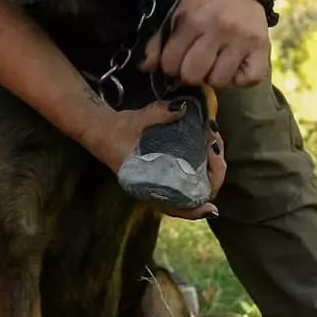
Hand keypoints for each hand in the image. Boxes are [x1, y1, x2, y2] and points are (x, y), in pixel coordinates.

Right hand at [79, 100, 226, 220]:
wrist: (102, 129)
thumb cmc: (116, 131)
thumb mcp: (136, 121)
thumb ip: (159, 114)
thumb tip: (183, 107)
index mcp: (149, 186)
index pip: (178, 208)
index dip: (196, 210)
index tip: (212, 206)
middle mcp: (160, 188)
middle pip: (197, 193)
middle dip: (214, 169)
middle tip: (214, 140)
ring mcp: (167, 179)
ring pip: (198, 182)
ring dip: (211, 163)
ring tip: (212, 136)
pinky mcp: (169, 168)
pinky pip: (193, 173)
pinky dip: (205, 161)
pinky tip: (210, 144)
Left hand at [141, 0, 270, 88]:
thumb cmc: (207, 4)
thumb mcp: (179, 14)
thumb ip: (160, 41)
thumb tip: (145, 67)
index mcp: (193, 20)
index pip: (170, 63)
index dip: (171, 67)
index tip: (179, 60)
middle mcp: (218, 29)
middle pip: (193, 75)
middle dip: (191, 75)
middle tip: (198, 64)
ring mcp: (241, 40)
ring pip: (219, 81)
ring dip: (215, 77)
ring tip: (217, 63)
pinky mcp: (262, 49)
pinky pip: (247, 81)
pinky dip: (240, 80)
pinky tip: (235, 67)